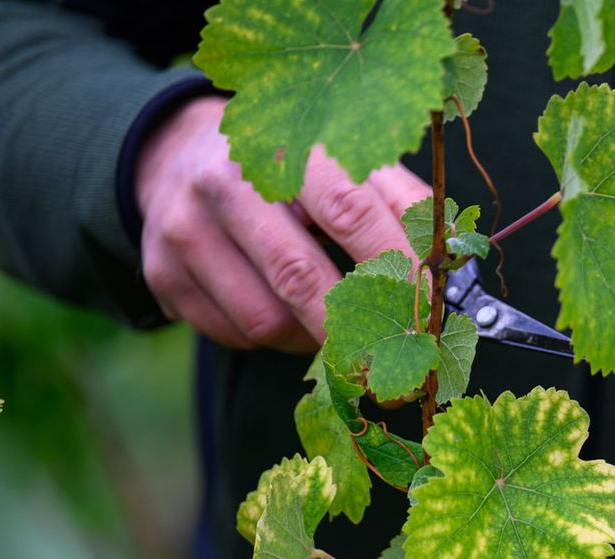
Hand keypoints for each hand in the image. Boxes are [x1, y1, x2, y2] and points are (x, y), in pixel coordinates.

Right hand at [135, 96, 429, 351]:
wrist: (179, 153)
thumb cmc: (289, 166)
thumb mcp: (346, 163)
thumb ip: (402, 202)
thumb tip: (452, 255)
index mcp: (285, 149)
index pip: (349, 210)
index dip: (394, 264)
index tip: (429, 308)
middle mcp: (224, 184)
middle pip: (300, 275)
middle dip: (356, 325)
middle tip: (394, 353)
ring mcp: (184, 231)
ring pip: (266, 320)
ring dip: (313, 338)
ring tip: (335, 324)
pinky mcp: (162, 275)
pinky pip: (235, 335)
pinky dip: (274, 341)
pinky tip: (286, 314)